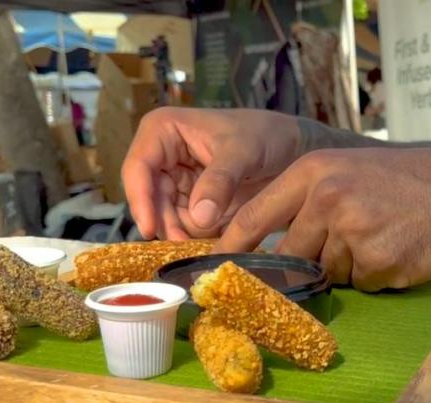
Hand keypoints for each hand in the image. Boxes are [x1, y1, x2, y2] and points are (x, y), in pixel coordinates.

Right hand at [121, 107, 301, 238]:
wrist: (292, 148)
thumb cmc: (266, 135)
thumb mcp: (244, 152)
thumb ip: (220, 181)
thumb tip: (198, 218)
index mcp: (163, 131)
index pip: (138, 168)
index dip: (140, 200)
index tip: (150, 230)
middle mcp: (162, 157)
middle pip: (149, 199)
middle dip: (166, 223)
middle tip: (185, 244)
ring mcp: (177, 183)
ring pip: (165, 217)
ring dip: (183, 233)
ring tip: (207, 240)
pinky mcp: (192, 204)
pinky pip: (185, 227)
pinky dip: (196, 237)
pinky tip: (216, 240)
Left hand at [213, 148, 430, 290]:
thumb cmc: (405, 182)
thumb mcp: (348, 170)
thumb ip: (307, 202)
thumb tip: (269, 249)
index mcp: (313, 173)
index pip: (255, 216)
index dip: (232, 246)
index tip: (212, 268)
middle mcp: (327, 200)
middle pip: (290, 254)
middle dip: (308, 261)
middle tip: (348, 241)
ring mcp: (352, 232)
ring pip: (328, 272)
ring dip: (350, 265)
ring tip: (384, 234)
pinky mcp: (377, 262)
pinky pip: (360, 284)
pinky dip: (376, 276)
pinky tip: (399, 248)